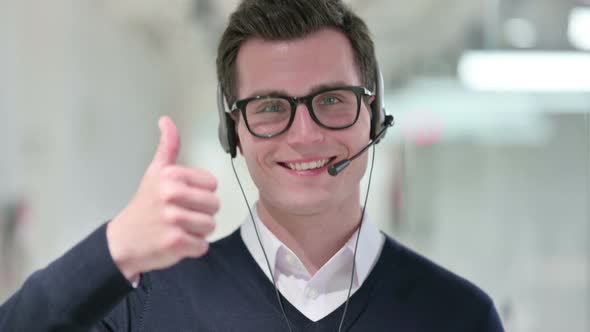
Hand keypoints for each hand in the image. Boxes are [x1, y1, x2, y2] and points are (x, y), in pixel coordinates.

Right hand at [106, 116, 218, 280]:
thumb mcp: (154, 173)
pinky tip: (176, 242)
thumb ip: (168, 148)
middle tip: (180, 216)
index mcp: (171, 175)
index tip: (183, 198)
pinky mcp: (176, 242)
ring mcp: (173, 219)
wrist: (123, 241)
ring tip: (178, 229)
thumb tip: (166, 120)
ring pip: (210, 225)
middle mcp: (172, 194)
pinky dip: (192, 248)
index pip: (212, 184)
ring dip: (197, 231)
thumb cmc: (144, 206)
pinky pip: (202, 245)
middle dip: (201, 214)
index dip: (201, 194)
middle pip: (214, 205)